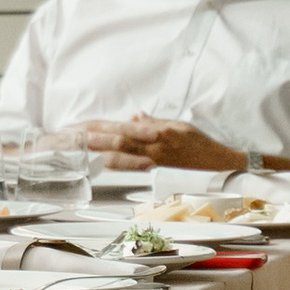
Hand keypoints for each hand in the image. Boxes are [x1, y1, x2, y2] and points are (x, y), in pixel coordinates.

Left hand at [75, 115, 238, 172]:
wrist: (219, 163)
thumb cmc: (200, 143)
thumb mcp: (177, 125)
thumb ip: (154, 122)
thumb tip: (135, 116)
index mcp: (156, 131)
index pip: (122, 127)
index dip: (100, 128)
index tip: (80, 127)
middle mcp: (153, 145)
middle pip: (117, 141)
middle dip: (92, 140)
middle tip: (70, 139)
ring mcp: (155, 160)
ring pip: (122, 156)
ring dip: (98, 154)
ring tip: (78, 153)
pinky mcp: (159, 172)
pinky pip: (133, 169)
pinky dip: (116, 168)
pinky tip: (101, 168)